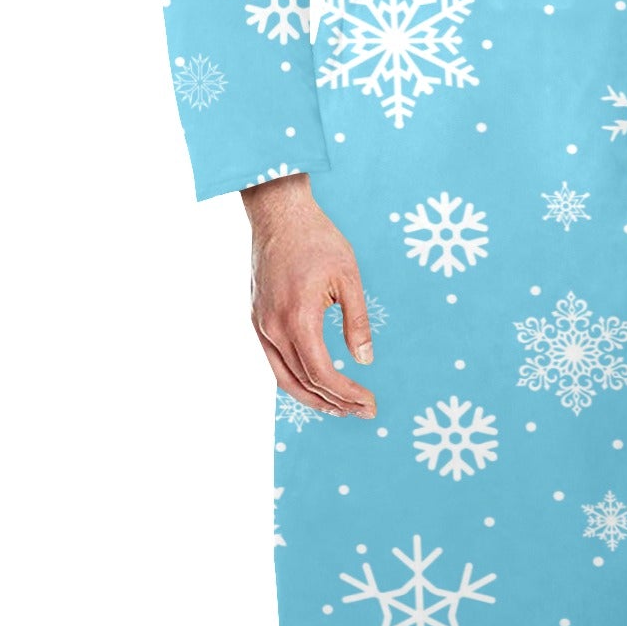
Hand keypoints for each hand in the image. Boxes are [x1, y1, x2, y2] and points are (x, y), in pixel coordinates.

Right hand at [240, 174, 376, 418]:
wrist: (278, 213)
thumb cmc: (317, 239)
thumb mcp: (348, 277)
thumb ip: (357, 321)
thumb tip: (365, 359)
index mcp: (298, 318)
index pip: (322, 374)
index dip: (347, 394)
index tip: (370, 403)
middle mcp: (273, 327)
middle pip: (302, 383)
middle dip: (333, 403)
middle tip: (362, 412)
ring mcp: (260, 324)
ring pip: (283, 378)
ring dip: (312, 398)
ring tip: (340, 408)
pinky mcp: (256, 318)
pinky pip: (273, 360)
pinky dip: (294, 379)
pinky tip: (314, 382)